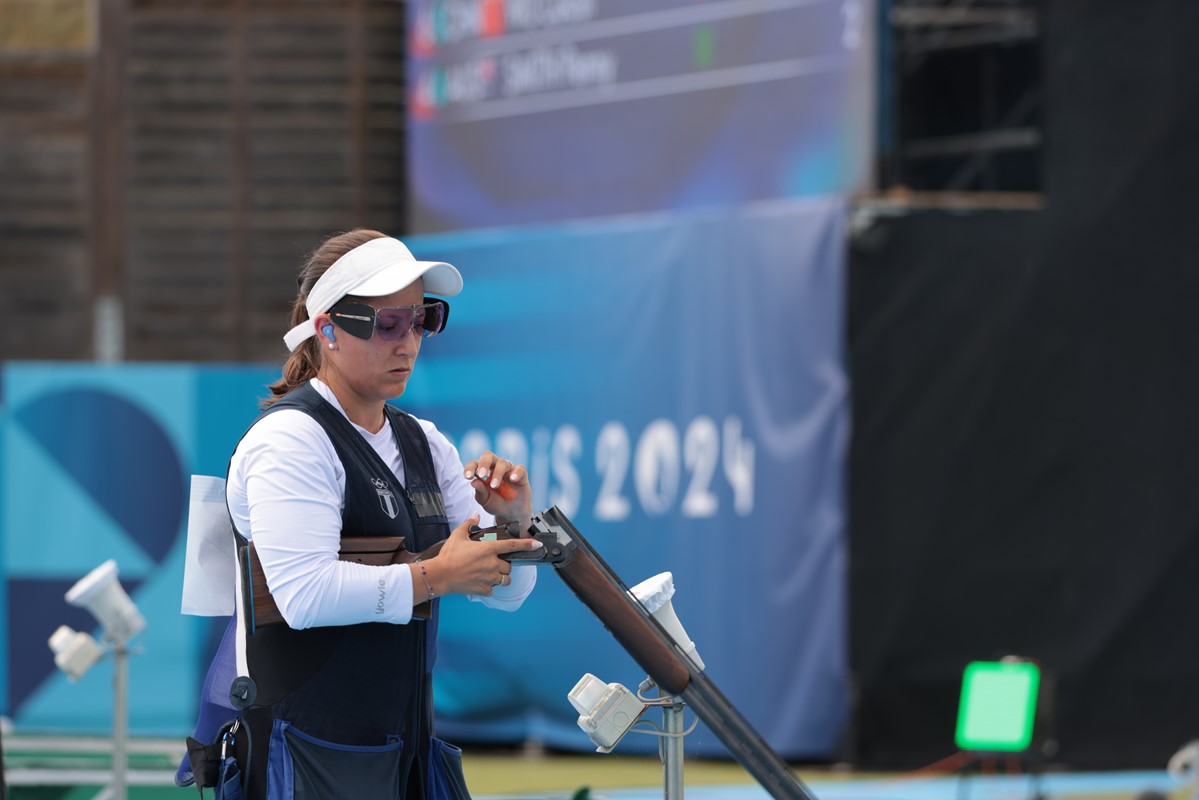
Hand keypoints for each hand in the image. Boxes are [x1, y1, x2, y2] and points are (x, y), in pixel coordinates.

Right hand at [423, 513, 542, 595]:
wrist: (440, 575)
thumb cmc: (448, 556)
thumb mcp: (458, 535)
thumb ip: (469, 524)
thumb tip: (475, 516)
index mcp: (488, 549)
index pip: (512, 546)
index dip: (527, 544)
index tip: (537, 544)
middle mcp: (492, 564)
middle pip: (508, 565)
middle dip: (503, 564)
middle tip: (491, 563)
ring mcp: (489, 578)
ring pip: (505, 579)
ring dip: (500, 577)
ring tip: (489, 574)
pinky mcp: (484, 589)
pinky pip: (492, 589)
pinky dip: (488, 587)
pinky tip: (479, 582)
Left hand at [463, 451, 531, 524]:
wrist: (511, 513)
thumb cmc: (496, 503)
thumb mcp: (485, 500)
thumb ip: (480, 491)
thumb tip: (473, 482)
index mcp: (482, 471)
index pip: (474, 464)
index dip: (470, 468)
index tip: (468, 477)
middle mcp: (494, 466)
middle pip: (488, 456)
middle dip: (484, 464)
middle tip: (482, 475)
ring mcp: (508, 469)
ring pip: (503, 463)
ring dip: (497, 473)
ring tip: (494, 486)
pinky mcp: (521, 474)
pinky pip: (520, 469)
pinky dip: (516, 472)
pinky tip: (513, 479)